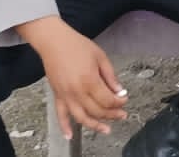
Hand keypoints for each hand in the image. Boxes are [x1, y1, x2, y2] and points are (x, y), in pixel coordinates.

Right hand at [21, 18, 127, 139]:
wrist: (54, 42)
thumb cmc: (77, 46)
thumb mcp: (100, 57)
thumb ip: (111, 76)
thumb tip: (119, 91)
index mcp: (89, 80)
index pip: (108, 100)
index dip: (119, 102)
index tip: (124, 99)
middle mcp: (77, 91)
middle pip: (97, 111)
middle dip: (112, 114)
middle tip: (121, 114)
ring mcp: (66, 95)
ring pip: (81, 117)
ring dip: (95, 126)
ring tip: (106, 129)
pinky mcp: (58, 95)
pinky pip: (60, 115)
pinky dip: (64, 127)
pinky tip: (70, 135)